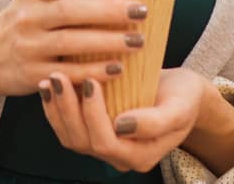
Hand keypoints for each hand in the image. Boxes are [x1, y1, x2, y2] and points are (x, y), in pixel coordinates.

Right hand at [0, 0, 145, 106]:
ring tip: (138, 40)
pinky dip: (94, 71)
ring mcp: (29, 47)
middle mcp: (27, 17)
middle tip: (140, 10)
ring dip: (108, 41)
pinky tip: (118, 68)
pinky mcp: (33, 75)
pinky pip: (68, 73)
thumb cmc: (21, 21)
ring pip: (71, 43)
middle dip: (108, 10)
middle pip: (70, 10)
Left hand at [38, 68, 210, 172]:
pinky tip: (48, 86)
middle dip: (67, 108)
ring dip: (57, 108)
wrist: (183, 94)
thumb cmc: (184, 98)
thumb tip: (122, 126)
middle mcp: (119, 157)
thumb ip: (156, 121)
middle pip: (82, 141)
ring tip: (50, 79)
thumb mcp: (180, 108)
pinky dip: (55, 108)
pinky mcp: (95, 131)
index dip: (93, 114)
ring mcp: (105, 146)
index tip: (90, 80)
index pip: (106, 142)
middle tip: (58, 75)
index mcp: (140, 155)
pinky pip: (69, 127)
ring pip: (71, 137)